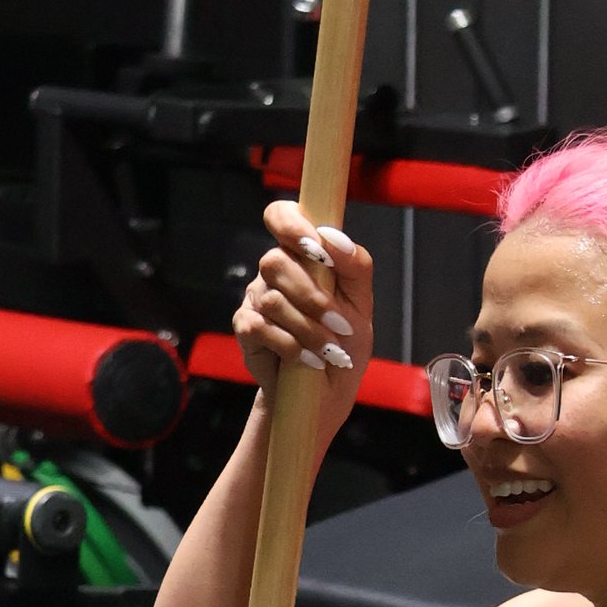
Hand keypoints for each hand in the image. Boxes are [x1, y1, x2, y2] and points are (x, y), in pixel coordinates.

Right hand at [233, 198, 374, 414]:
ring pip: (272, 299)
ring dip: (308, 329)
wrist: (327, 390)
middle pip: (276, 261)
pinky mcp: (244, 327)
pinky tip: (309, 359)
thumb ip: (355, 265)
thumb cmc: (344, 341)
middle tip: (340, 326)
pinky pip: (260, 327)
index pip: (282, 216)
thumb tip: (333, 237)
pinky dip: (291, 346)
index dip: (291, 225)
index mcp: (302, 254)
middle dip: (313, 297)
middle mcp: (274, 270)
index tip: (315, 249)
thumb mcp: (362, 303)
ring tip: (330, 351)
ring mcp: (255, 297)